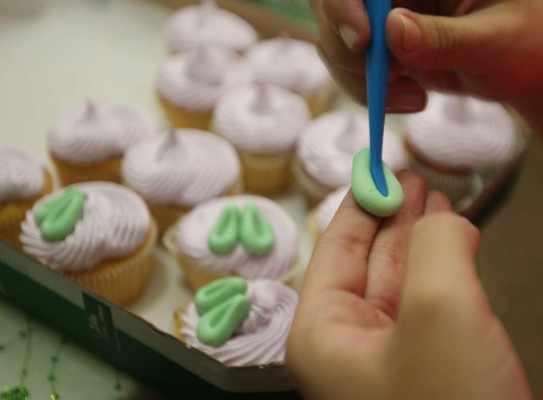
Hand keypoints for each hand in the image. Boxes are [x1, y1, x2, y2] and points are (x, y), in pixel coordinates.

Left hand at [286, 171, 531, 399]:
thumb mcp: (439, 312)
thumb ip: (435, 247)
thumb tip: (440, 217)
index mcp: (323, 333)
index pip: (335, 249)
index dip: (359, 205)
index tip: (379, 169)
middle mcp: (348, 345)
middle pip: (368, 261)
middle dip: (394, 218)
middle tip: (414, 178)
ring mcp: (389, 358)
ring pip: (401, 281)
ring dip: (421, 238)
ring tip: (438, 199)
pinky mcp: (429, 370)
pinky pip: (428, 305)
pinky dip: (443, 270)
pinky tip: (455, 243)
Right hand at [312, 0, 542, 127]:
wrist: (525, 67)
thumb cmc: (529, 44)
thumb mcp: (495, 41)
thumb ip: (445, 38)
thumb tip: (391, 30)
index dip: (345, 3)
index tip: (363, 39)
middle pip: (333, 6)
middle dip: (350, 50)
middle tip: (389, 80)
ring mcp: (386, 15)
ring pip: (336, 41)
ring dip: (361, 79)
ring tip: (412, 98)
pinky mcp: (382, 45)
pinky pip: (350, 67)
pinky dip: (369, 92)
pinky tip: (409, 97)